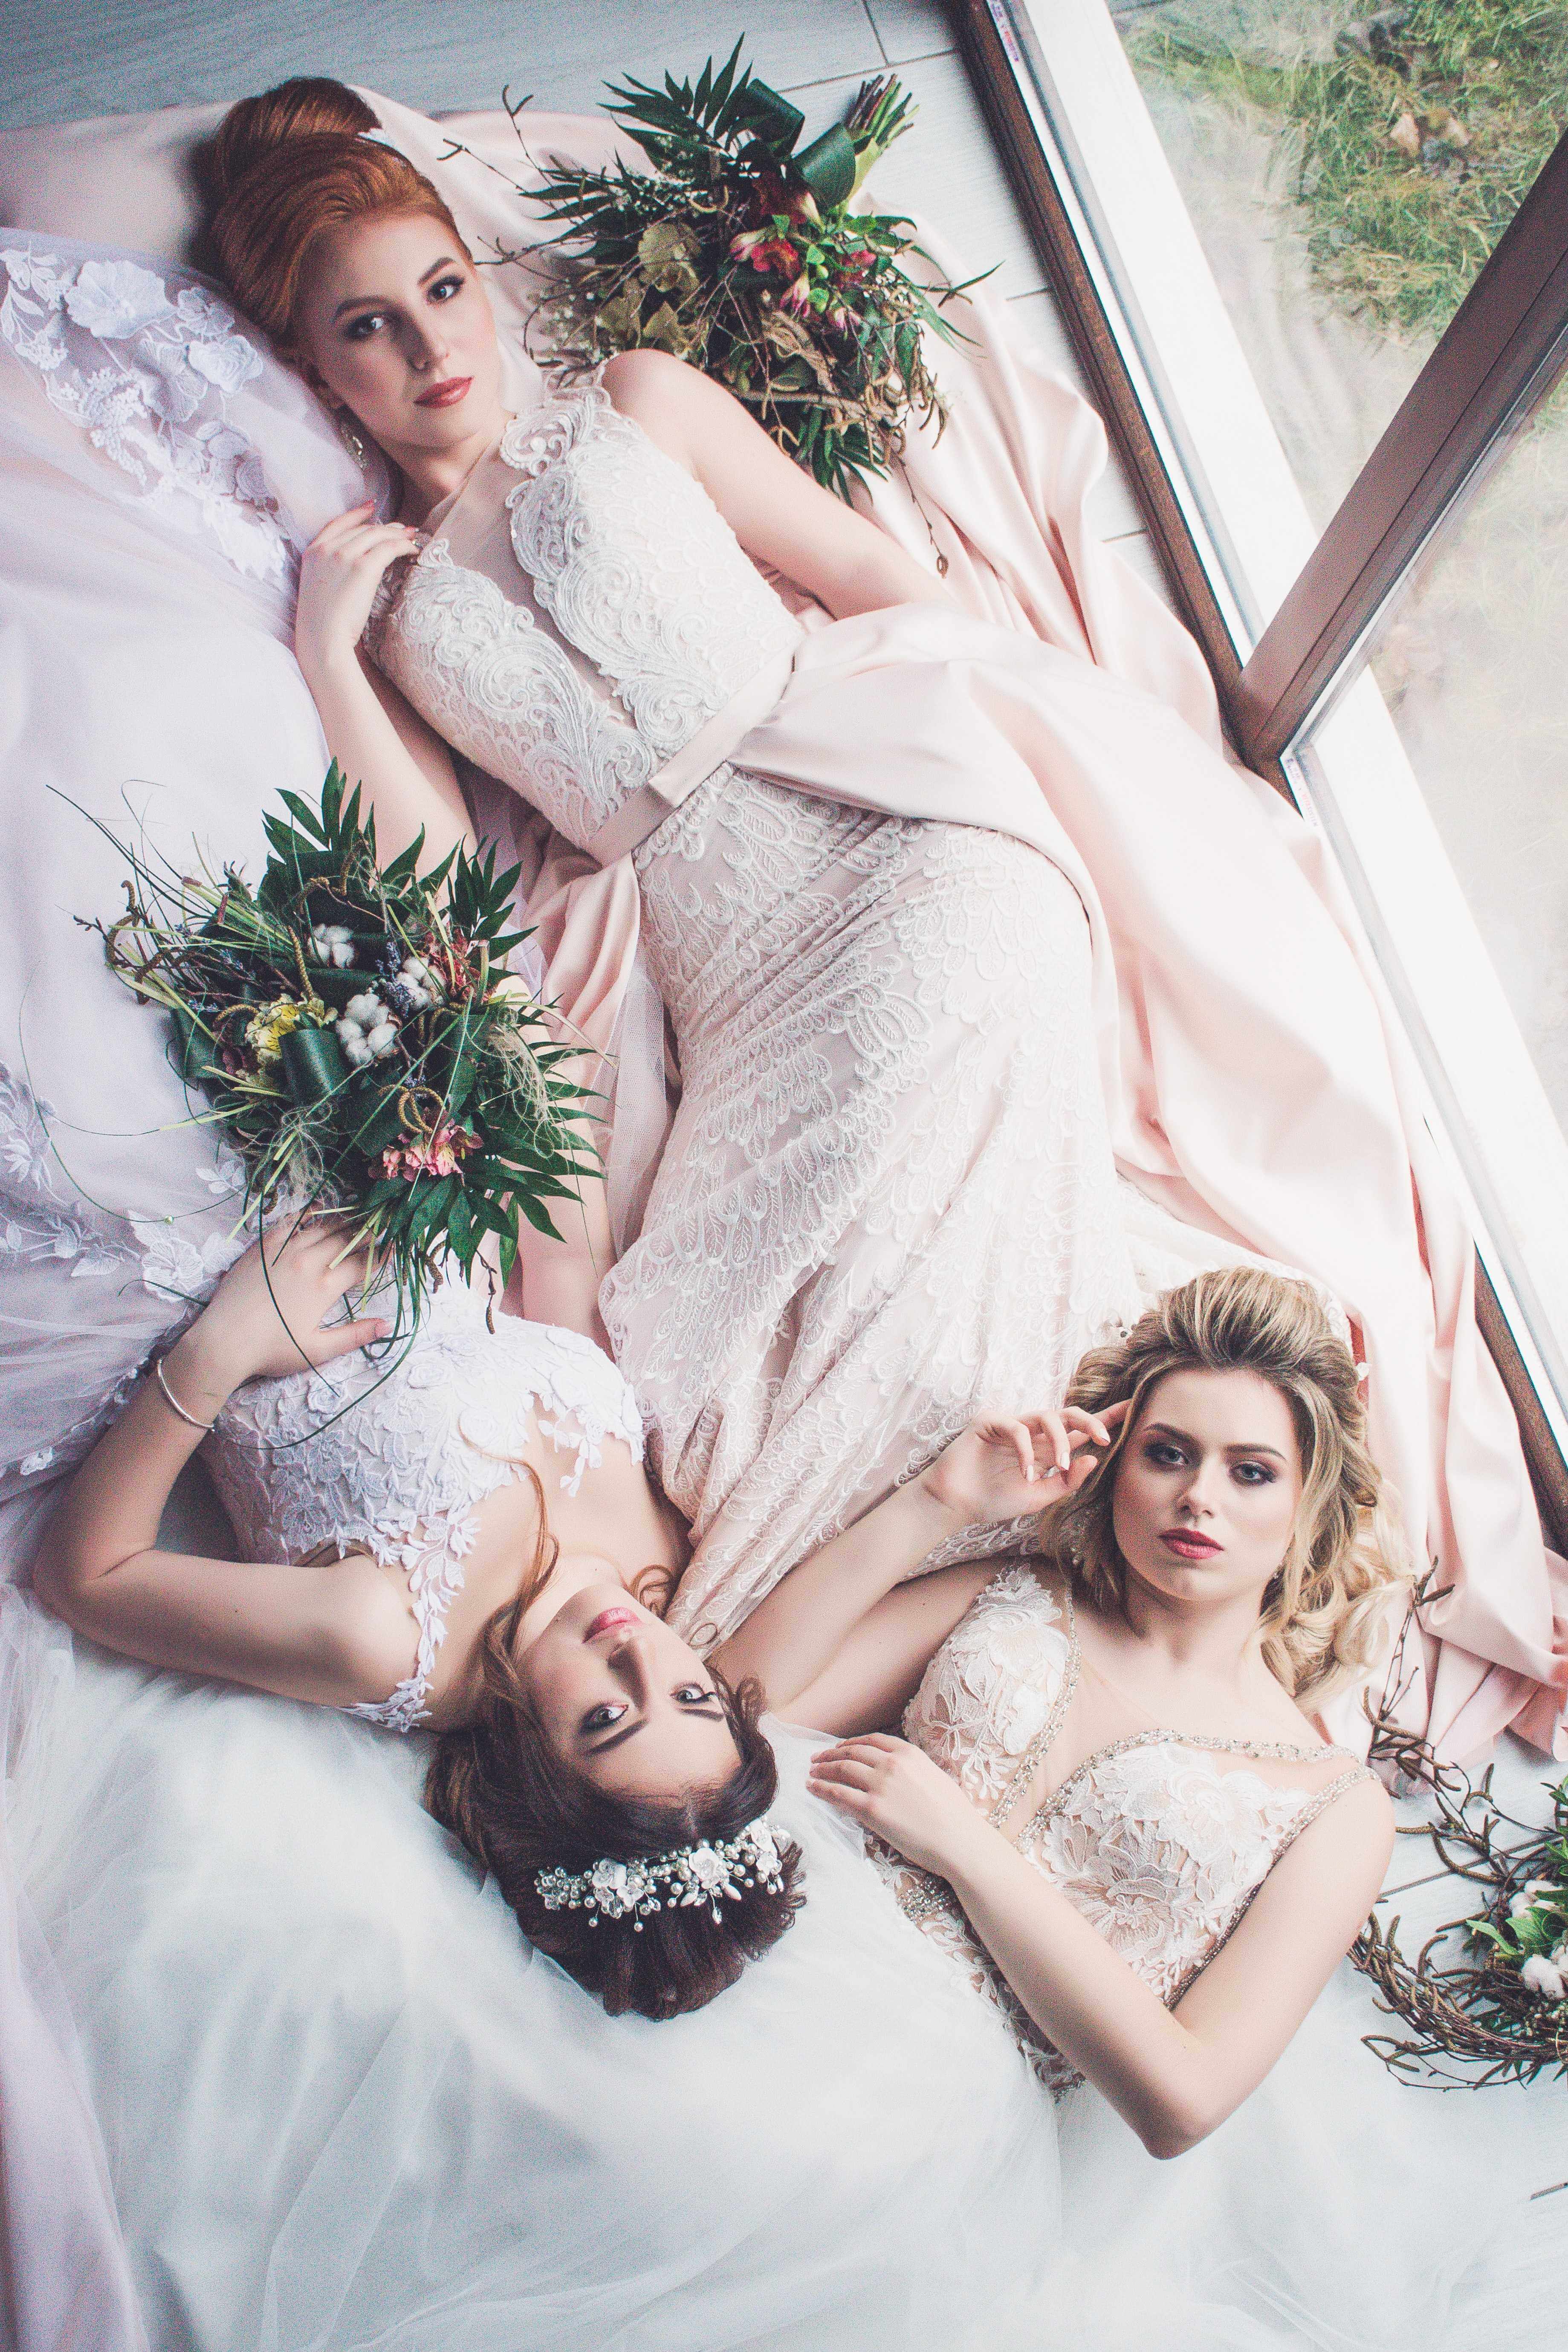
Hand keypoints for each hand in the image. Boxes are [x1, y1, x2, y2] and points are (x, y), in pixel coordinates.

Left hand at [174, 1216, 387, 1398]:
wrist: (223, 1340)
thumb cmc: (271, 1350)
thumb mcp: (317, 1350)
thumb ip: (354, 1336)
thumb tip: (387, 1324)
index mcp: (324, 1286)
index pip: (361, 1264)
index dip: (380, 1256)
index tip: (391, 1250)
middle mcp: (307, 1261)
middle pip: (344, 1240)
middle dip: (364, 1235)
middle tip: (376, 1231)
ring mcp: (282, 1250)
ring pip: (319, 1227)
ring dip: (340, 1223)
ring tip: (353, 1219)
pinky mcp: (261, 1247)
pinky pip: (288, 1223)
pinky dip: (305, 1216)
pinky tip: (314, 1213)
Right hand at [294, 502, 422, 679]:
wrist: (322, 639)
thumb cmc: (323, 624)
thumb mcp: (319, 588)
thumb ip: (331, 570)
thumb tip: (356, 565)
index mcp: (313, 553)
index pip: (337, 524)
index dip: (357, 514)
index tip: (372, 507)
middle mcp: (327, 549)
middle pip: (362, 529)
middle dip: (385, 527)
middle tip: (402, 529)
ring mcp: (344, 556)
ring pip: (377, 535)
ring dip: (397, 534)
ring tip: (411, 537)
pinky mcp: (362, 567)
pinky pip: (388, 548)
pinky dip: (403, 546)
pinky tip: (412, 549)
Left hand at [808, 1733, 989, 1878]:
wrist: (958, 1840)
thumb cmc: (954, 1814)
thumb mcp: (935, 1778)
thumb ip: (914, 1771)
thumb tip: (900, 1774)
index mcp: (909, 1754)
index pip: (872, 1740)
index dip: (851, 1743)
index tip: (839, 1747)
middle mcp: (892, 1764)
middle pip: (852, 1752)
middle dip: (831, 1755)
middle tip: (817, 1759)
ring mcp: (880, 1785)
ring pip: (842, 1769)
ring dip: (822, 1769)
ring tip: (811, 1772)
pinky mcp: (872, 1809)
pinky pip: (839, 1795)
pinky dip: (822, 1789)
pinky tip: (813, 1788)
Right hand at [918, 1400, 1125, 1529]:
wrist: (957, 1505)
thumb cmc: (995, 1500)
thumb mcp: (1040, 1496)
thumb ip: (1066, 1481)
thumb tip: (1094, 1459)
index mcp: (1046, 1449)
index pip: (1080, 1429)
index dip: (1105, 1418)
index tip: (1133, 1407)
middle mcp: (1032, 1433)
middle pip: (1069, 1414)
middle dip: (1091, 1421)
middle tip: (1105, 1439)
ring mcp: (1011, 1424)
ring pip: (1047, 1415)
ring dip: (1060, 1441)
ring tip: (1059, 1466)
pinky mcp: (990, 1422)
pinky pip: (1017, 1427)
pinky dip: (1027, 1450)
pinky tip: (1026, 1472)